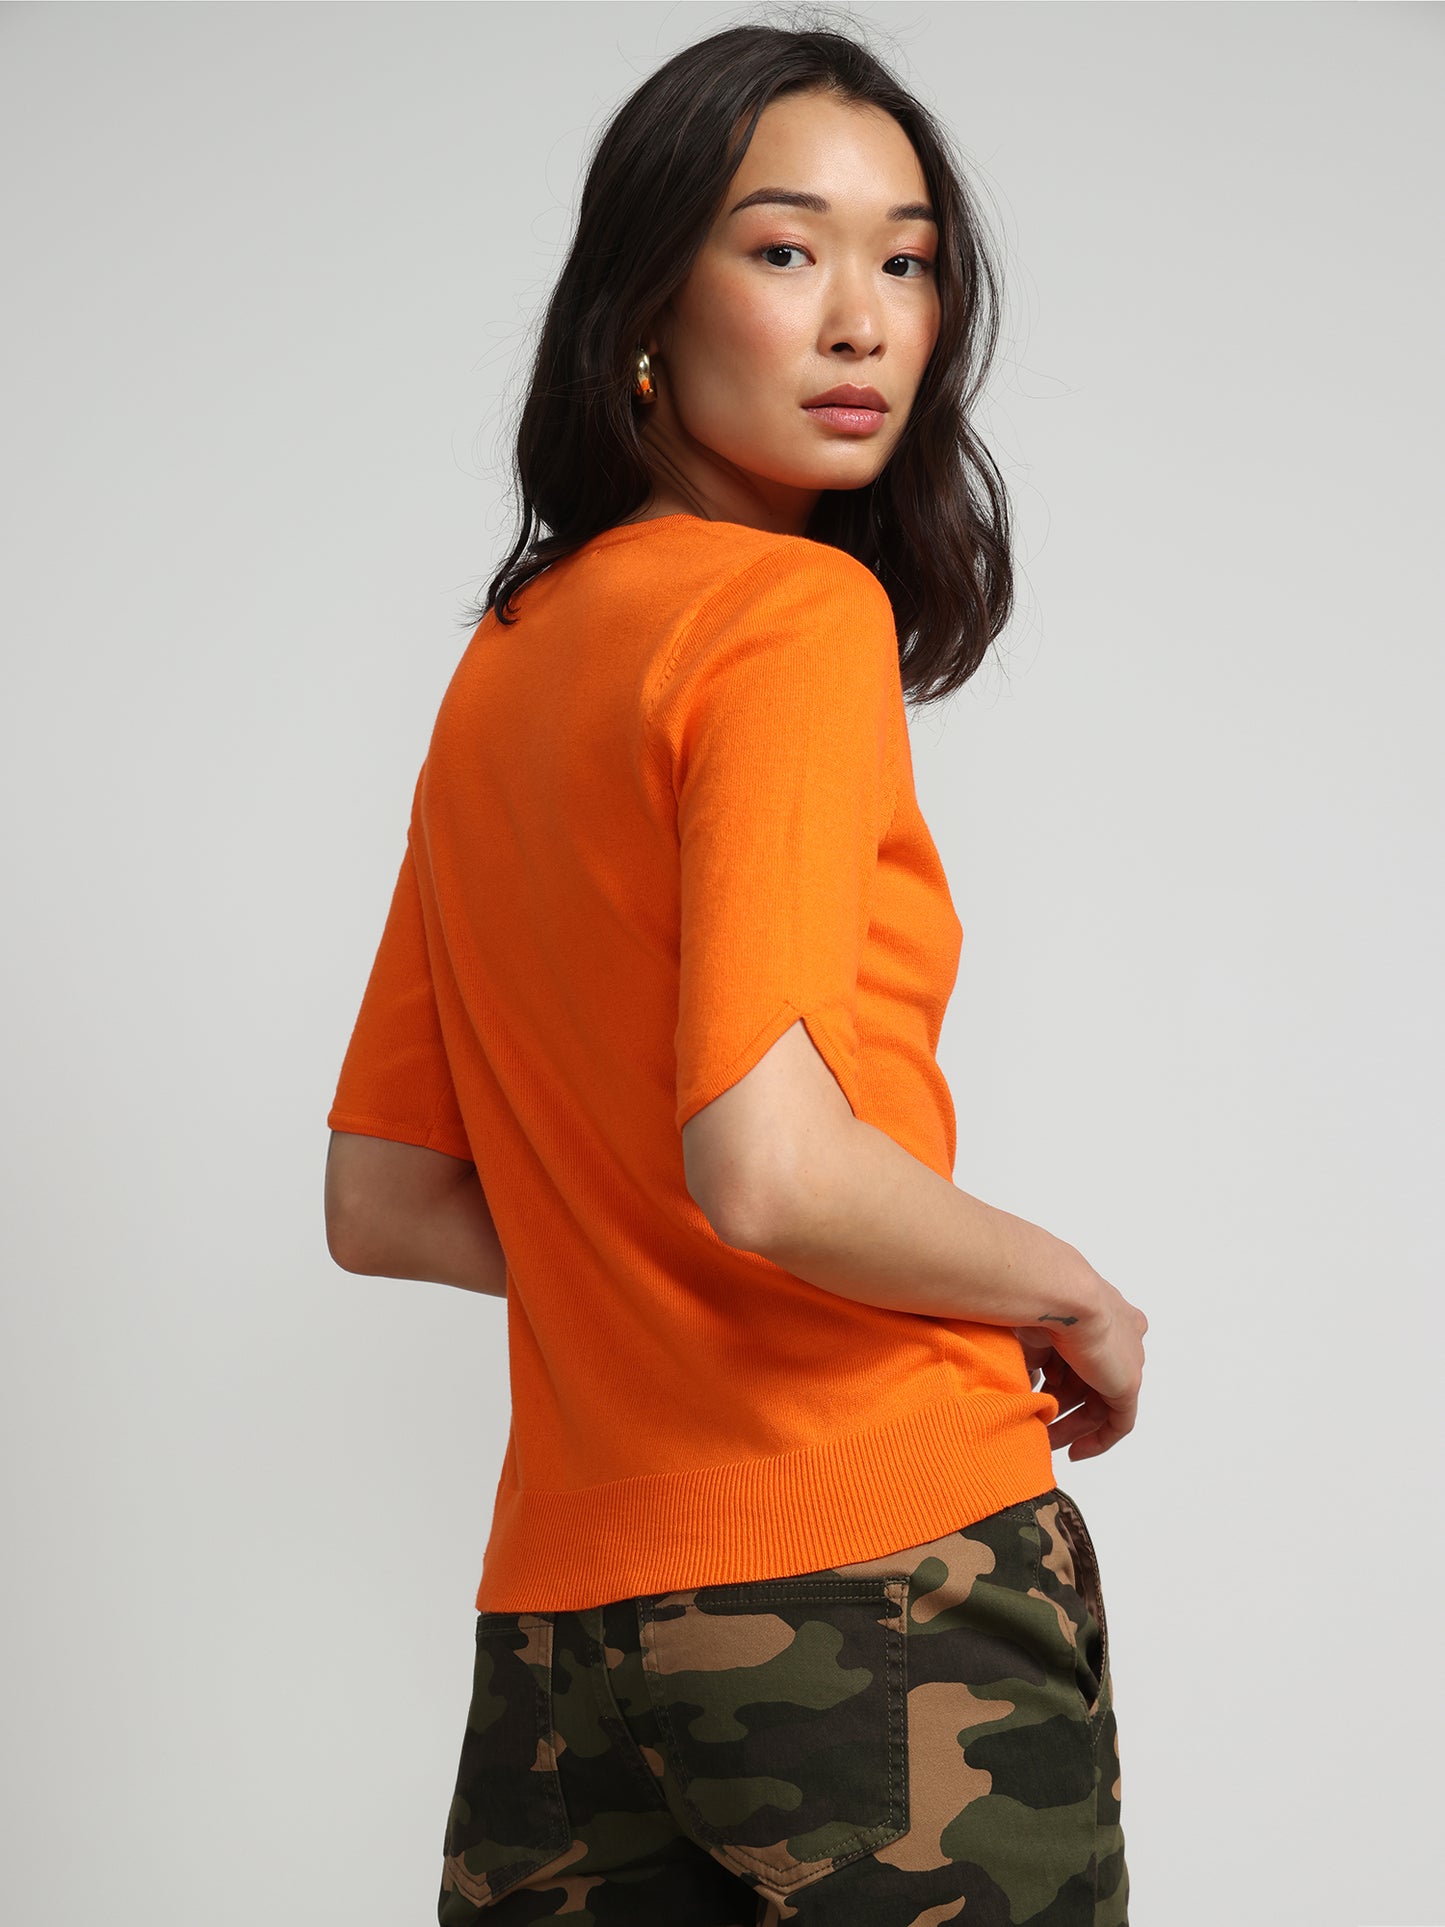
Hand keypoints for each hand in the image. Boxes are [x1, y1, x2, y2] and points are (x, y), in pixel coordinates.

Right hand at [1014, 1261, 1147, 1461]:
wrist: (1057, 1292)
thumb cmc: (1036, 1298)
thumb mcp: (1031, 1331)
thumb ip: (1035, 1358)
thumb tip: (1028, 1382)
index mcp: (1103, 1312)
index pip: (1083, 1355)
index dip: (1059, 1380)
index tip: (1040, 1396)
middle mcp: (1122, 1333)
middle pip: (1091, 1381)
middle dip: (1063, 1407)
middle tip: (1040, 1426)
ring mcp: (1128, 1358)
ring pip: (1101, 1403)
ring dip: (1073, 1425)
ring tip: (1046, 1441)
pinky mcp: (1128, 1382)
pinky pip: (1119, 1421)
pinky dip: (1098, 1439)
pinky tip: (1075, 1452)